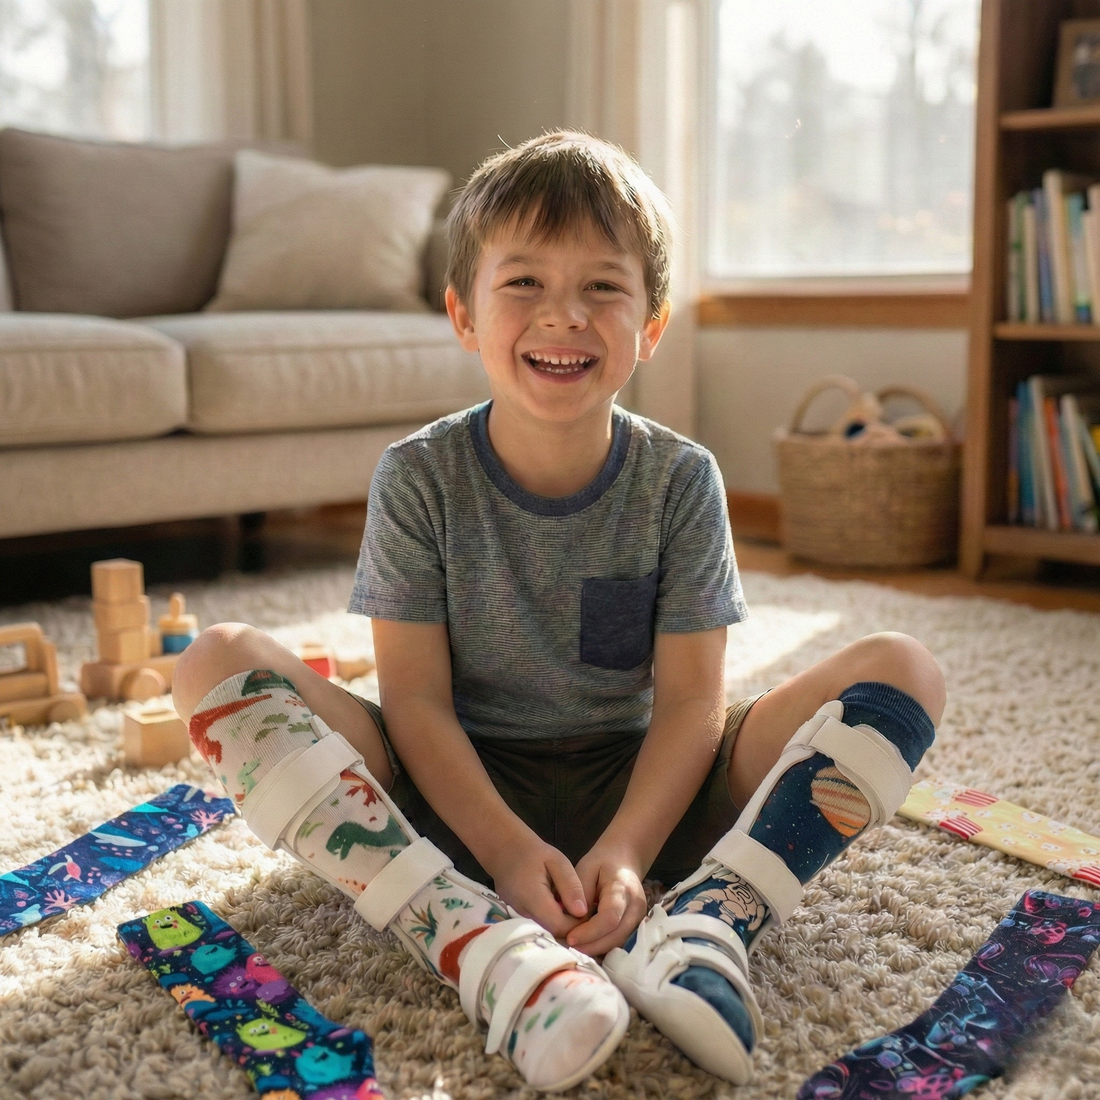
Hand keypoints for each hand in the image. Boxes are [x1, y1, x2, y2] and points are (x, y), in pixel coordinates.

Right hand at [484, 829, 588, 939]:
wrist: (504, 848)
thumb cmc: (533, 852)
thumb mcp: (558, 862)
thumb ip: (570, 886)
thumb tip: (582, 912)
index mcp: (533, 899)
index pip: (559, 926)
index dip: (577, 923)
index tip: (587, 910)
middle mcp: (523, 913)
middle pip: (553, 931)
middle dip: (570, 923)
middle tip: (580, 905)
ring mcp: (519, 915)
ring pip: (546, 927)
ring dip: (560, 919)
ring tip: (567, 900)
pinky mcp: (518, 914)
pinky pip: (539, 921)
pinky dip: (550, 914)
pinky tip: (554, 899)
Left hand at [567, 841, 647, 956]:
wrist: (623, 860)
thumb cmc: (601, 863)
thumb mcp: (586, 869)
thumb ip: (580, 895)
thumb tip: (574, 923)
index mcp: (623, 888)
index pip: (609, 918)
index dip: (590, 932)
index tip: (570, 937)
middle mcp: (636, 906)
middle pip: (617, 936)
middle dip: (592, 946)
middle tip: (569, 947)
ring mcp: (639, 918)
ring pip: (620, 943)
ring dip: (597, 949)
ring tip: (575, 947)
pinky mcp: (636, 925)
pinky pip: (620, 942)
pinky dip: (604, 946)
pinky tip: (587, 945)